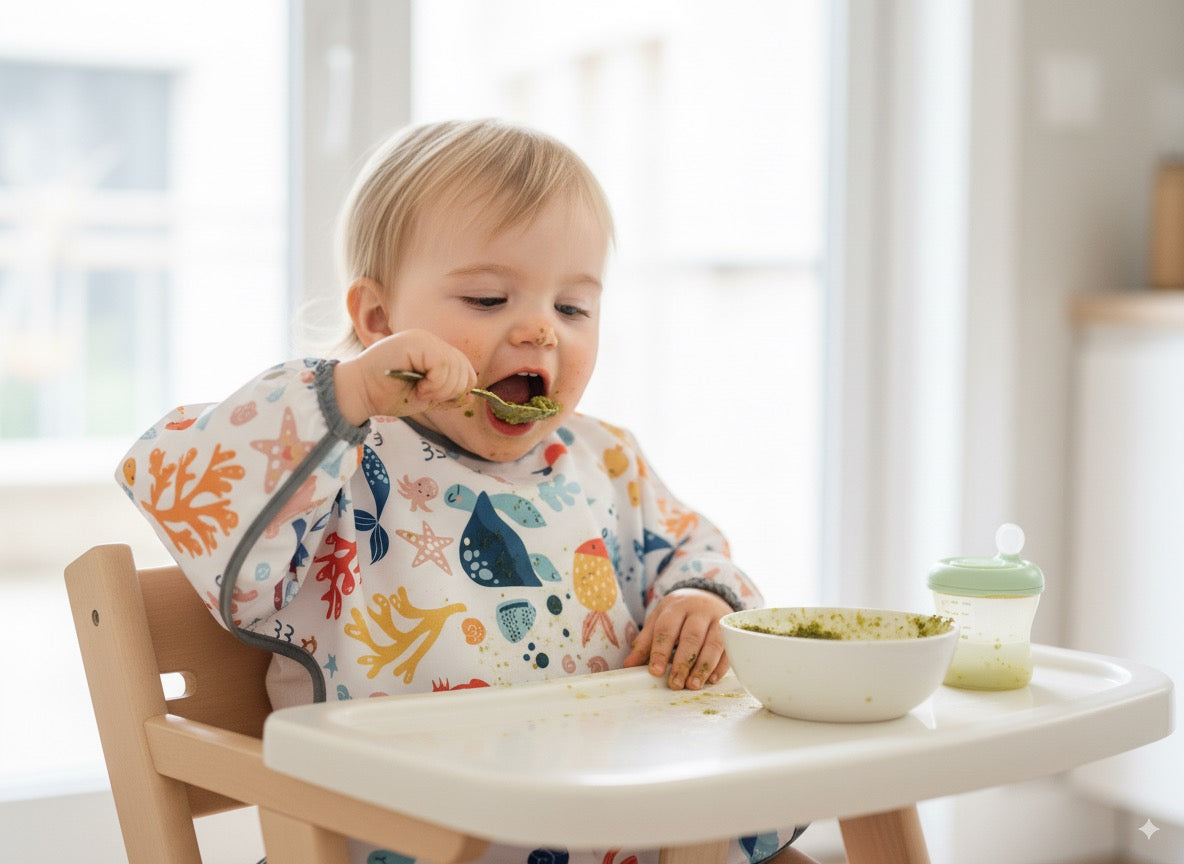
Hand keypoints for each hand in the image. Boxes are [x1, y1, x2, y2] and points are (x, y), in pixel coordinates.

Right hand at [334, 329, 477, 424]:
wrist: (359, 393)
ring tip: (419, 391)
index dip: (458, 390)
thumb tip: (472, 395)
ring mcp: (423, 339)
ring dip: (440, 390)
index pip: (465, 369)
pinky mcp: (415, 343)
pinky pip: (442, 366)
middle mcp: (430, 340)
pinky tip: (418, 387)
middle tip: (426, 396)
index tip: (435, 398)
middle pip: (465, 369)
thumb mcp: (426, 395)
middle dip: (450, 392)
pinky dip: (434, 384)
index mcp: (433, 350)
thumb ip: (448, 392)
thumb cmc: (388, 395)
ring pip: (455, 368)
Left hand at [623, 587, 733, 690]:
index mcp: (676, 607)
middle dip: (683, 662)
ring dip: (703, 667)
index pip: (667, 629)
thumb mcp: (659, 620)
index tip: (655, 671)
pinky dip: (720, 666)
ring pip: (713, 644)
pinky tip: (711, 680)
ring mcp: (718, 619)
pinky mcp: (732, 629)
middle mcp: (698, 611)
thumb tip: (629, 666)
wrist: (705, 595)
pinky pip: (729, 649)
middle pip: (691, 637)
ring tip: (693, 685)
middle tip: (675, 684)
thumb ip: (645, 642)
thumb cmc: (677, 614)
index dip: (660, 651)